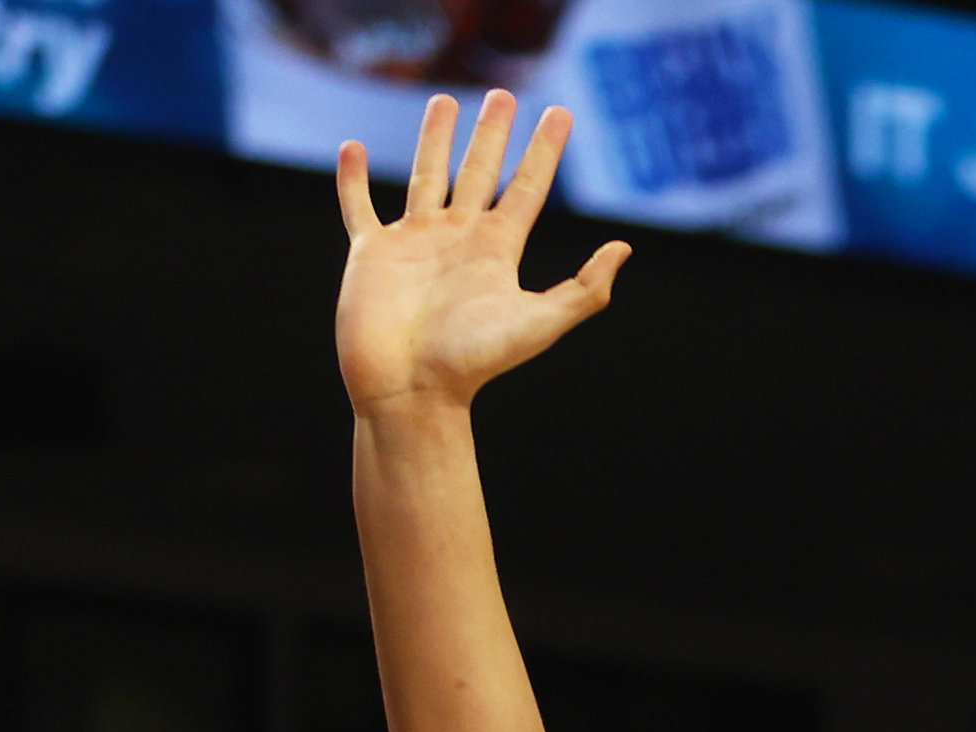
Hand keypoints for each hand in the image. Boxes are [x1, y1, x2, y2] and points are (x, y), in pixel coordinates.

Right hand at [336, 91, 628, 417]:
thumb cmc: (472, 364)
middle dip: (491, 134)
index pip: (527, 188)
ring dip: (434, 139)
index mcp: (495, 251)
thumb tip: (624, 249)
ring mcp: (413, 243)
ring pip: (426, 176)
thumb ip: (583, 290)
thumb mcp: (538, 325)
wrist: (411, 391)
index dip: (544, 151)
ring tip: (444, 101)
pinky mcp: (371, 254)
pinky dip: (352, 179)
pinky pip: (359, 207)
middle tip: (502, 95)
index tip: (560, 113)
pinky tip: (352, 148)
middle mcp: (457, 239)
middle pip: (479, 172)